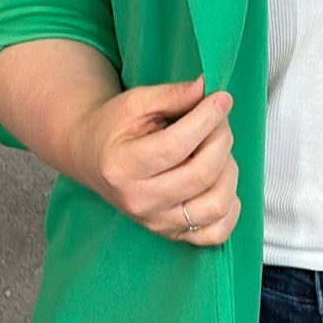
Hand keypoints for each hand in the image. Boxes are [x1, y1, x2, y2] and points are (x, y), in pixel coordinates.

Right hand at [69, 72, 239, 244]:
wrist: (92, 157)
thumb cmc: (113, 128)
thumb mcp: (135, 103)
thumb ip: (172, 95)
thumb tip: (208, 88)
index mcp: (122, 167)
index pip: (176, 146)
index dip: (206, 119)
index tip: (221, 99)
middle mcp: (139, 201)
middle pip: (201, 174)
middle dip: (221, 139)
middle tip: (219, 120)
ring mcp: (157, 222)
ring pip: (216, 204)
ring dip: (229, 170)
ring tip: (217, 150)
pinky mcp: (172, 234)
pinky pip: (217, 233)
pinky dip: (230, 207)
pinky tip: (219, 181)